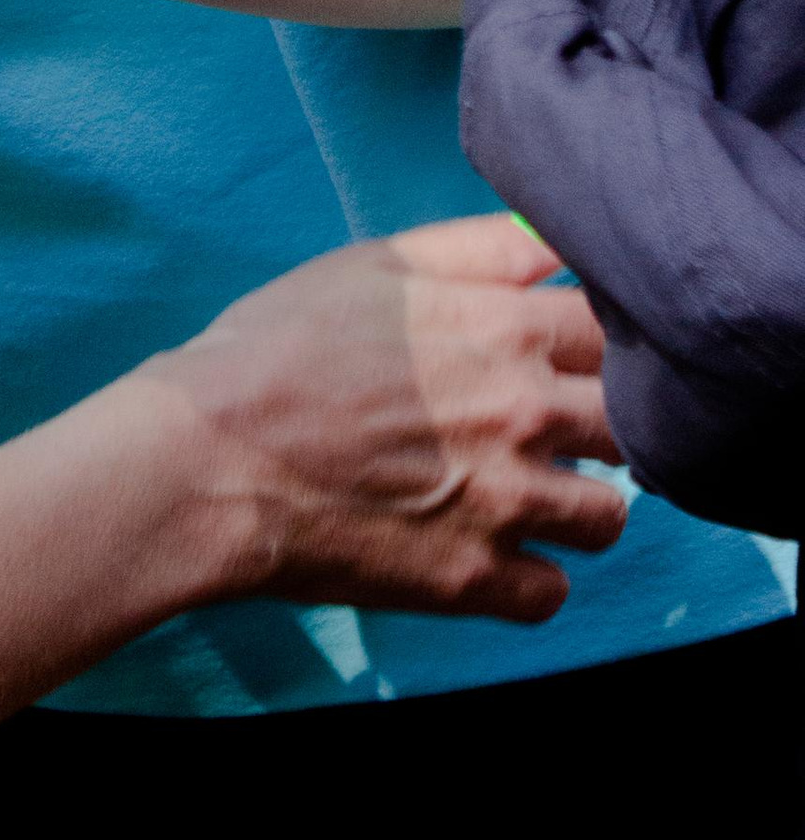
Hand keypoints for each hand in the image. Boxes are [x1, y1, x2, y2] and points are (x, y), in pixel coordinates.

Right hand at [152, 215, 626, 624]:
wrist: (207, 459)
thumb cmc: (274, 349)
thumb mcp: (371, 267)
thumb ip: (476, 249)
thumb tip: (555, 245)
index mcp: (502, 329)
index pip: (616, 330)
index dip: (600, 340)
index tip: (568, 351)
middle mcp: (523, 416)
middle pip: (632, 425)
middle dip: (603, 423)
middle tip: (552, 425)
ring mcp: (507, 504)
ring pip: (611, 518)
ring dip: (578, 504)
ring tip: (526, 491)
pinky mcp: (476, 579)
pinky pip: (553, 594)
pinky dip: (529, 577)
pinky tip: (487, 547)